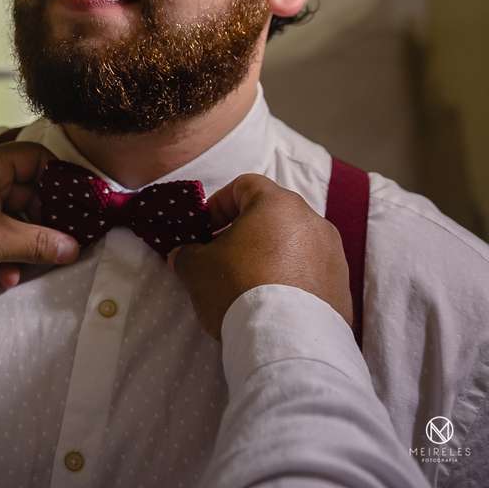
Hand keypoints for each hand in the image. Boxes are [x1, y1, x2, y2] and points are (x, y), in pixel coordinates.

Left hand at [0, 142, 79, 286]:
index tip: (80, 205)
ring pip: (12, 220)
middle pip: (28, 194)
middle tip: (58, 247)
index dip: (60, 180)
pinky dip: (1, 256)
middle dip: (40, 227)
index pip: (35, 158)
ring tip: (19, 271)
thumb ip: (40, 242)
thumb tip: (73, 247)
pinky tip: (1, 277)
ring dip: (20, 249)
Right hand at [167, 173, 352, 339]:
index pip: (245, 185)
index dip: (219, 204)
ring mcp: (333, 254)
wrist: (286, 339)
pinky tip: (272, 303)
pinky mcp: (342, 285)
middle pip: (272, 215)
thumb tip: (183, 255)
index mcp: (277, 204)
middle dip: (244, 232)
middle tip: (222, 257)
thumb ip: (187, 254)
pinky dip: (290, 279)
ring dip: (269, 255)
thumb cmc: (238, 287)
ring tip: (247, 284)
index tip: (205, 229)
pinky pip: (311, 272)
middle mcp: (312, 221)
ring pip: (294, 243)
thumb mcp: (197, 268)